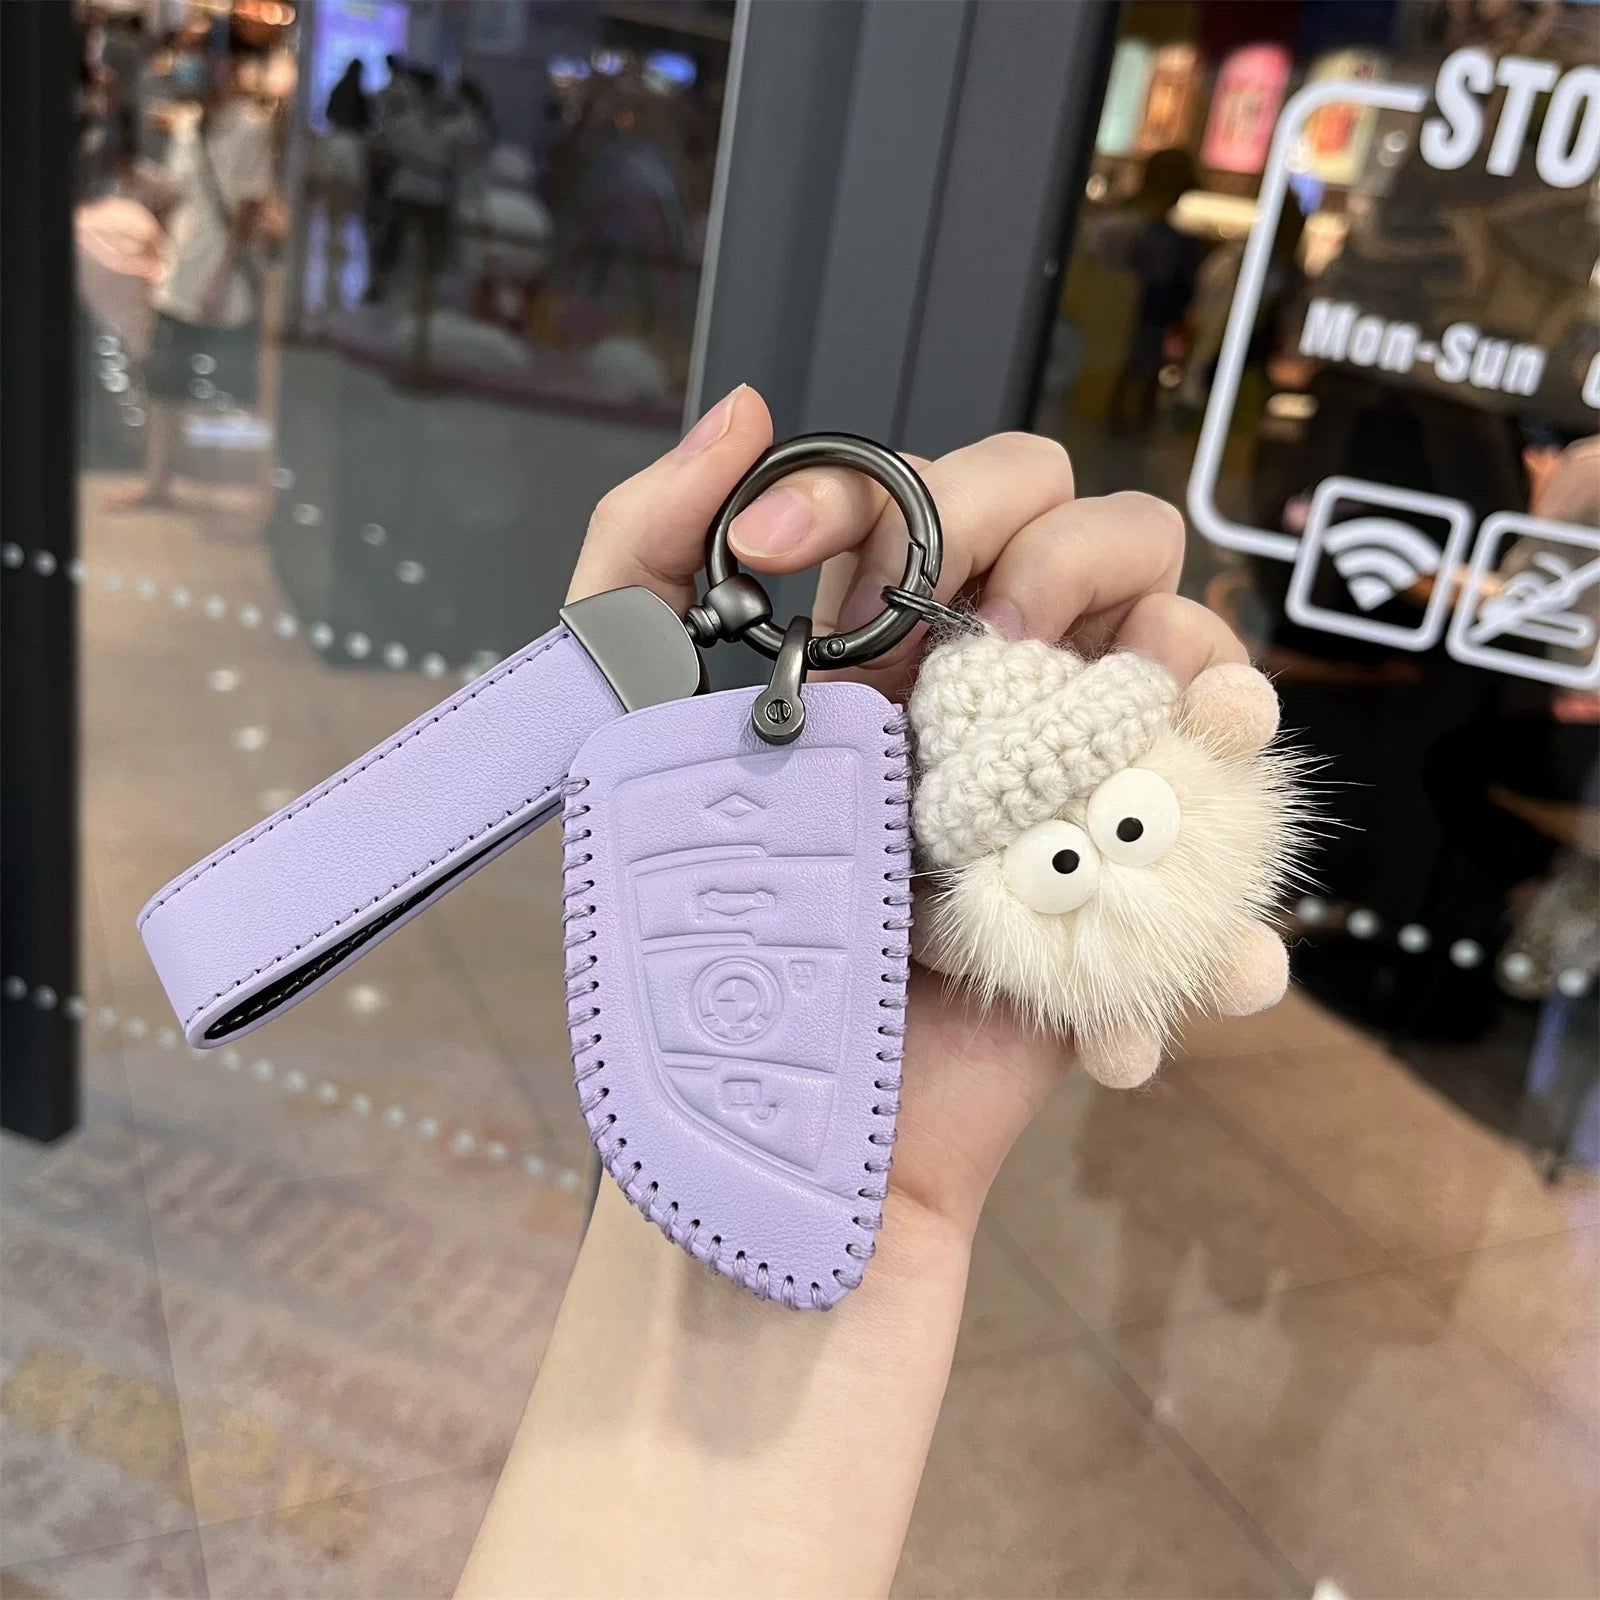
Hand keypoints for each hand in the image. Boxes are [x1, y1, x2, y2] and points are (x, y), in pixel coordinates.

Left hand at [568, 385, 1249, 1244]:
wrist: (776, 1123)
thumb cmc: (690, 931)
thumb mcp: (619, 726)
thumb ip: (638, 554)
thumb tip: (749, 410)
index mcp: (884, 649)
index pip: (950, 500)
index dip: (906, 495)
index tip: (795, 564)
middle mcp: (987, 698)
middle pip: (1101, 537)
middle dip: (1065, 553)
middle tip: (1000, 646)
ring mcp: (1060, 793)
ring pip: (1192, 664)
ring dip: (1205, 671)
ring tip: (1181, 727)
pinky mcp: (1112, 901)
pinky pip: (1224, 868)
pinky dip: (1237, 917)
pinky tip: (1215, 961)